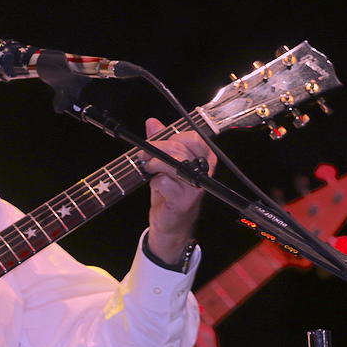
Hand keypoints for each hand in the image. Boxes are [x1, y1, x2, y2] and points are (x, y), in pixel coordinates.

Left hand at [138, 119, 216, 264]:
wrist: (170, 224)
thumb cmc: (170, 192)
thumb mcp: (164, 164)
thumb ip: (160, 143)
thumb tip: (152, 122)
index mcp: (204, 159)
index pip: (192, 138)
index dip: (170, 137)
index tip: (153, 143)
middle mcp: (203, 171)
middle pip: (179, 149)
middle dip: (156, 149)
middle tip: (142, 156)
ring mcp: (195, 187)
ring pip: (173, 163)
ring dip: (154, 164)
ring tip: (147, 169)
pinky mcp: (183, 201)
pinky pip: (165, 182)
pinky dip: (156, 182)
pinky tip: (156, 187)